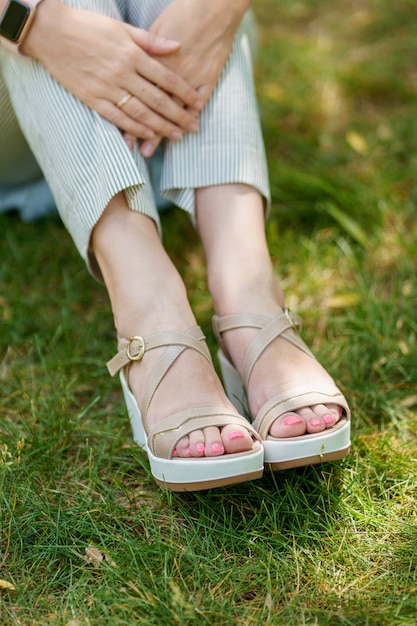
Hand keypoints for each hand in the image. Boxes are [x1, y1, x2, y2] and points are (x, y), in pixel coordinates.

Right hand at [21, 0, 203, 141]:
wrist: (51, 33)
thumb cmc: (89, 27)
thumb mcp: (122, 28)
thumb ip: (151, 41)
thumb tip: (177, 46)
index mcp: (132, 54)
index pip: (166, 77)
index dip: (184, 92)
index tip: (198, 102)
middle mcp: (122, 72)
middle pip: (157, 99)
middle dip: (178, 114)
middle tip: (193, 127)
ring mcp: (107, 87)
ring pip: (140, 112)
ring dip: (160, 126)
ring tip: (176, 136)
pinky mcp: (92, 99)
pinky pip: (117, 117)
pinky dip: (134, 128)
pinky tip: (148, 136)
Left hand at [138, 0, 249, 155]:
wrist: (214, 6)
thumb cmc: (182, 13)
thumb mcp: (156, 28)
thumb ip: (144, 50)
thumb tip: (131, 65)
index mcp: (150, 61)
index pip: (136, 94)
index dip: (128, 115)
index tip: (123, 134)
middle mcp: (168, 73)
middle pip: (151, 107)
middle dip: (142, 130)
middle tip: (135, 151)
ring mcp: (189, 77)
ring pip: (173, 109)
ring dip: (165, 130)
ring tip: (155, 148)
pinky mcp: (207, 77)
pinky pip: (198, 101)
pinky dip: (192, 115)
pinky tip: (188, 128)